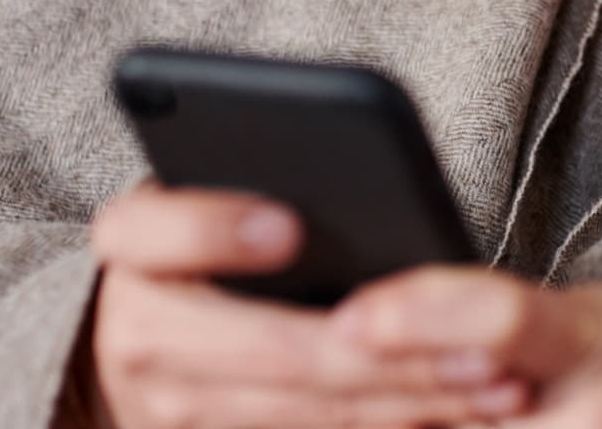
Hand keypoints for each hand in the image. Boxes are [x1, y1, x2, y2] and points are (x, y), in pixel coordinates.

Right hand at [84, 182, 528, 428]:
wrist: (105, 345)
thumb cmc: (175, 249)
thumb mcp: (171, 206)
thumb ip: (219, 196)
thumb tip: (301, 208)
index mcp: (133, 262)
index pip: (165, 236)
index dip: (224, 232)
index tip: (290, 226)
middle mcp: (145, 346)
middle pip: (282, 355)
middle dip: (391, 355)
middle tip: (484, 345)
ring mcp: (178, 413)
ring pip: (312, 413)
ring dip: (413, 400)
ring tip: (496, 381)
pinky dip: (394, 426)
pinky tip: (461, 412)